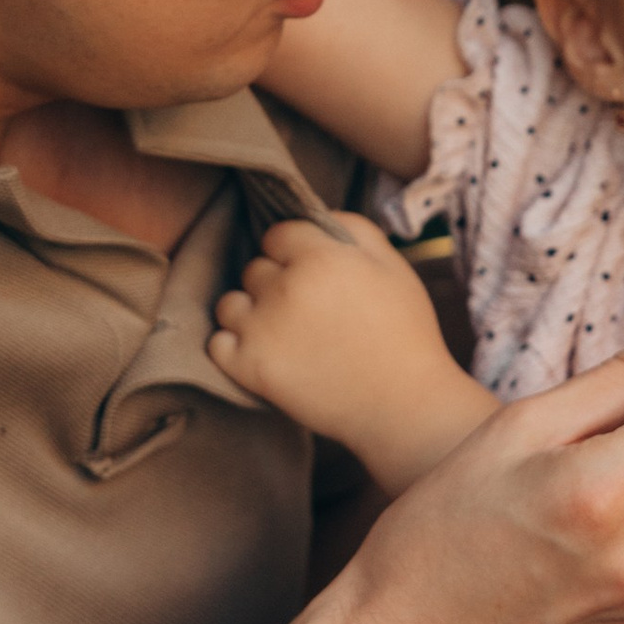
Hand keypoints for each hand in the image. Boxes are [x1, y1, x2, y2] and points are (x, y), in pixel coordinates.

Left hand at [210, 213, 493, 489]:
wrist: (404, 406)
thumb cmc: (405, 334)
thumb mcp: (394, 266)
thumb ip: (354, 228)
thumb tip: (317, 217)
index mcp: (320, 257)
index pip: (278, 234)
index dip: (295, 252)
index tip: (314, 275)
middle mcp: (284, 287)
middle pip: (255, 268)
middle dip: (275, 282)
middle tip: (308, 309)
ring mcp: (261, 329)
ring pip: (230, 303)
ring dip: (249, 312)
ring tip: (281, 331)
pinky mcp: (249, 368)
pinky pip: (217, 343)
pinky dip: (233, 346)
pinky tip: (263, 352)